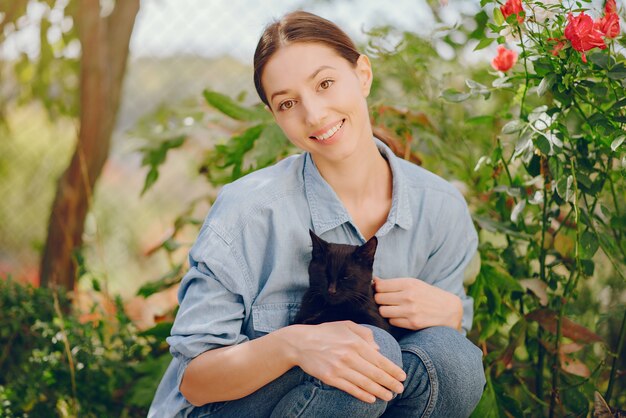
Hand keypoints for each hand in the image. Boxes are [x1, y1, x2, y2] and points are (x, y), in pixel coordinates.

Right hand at [286, 321, 405, 402]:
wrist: (300, 342)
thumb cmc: (326, 332)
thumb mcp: (346, 325)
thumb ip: (365, 334)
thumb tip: (378, 350)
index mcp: (355, 342)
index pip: (379, 359)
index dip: (393, 370)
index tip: (402, 377)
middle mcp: (349, 355)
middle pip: (375, 373)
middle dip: (390, 383)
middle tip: (400, 390)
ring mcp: (339, 367)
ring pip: (364, 383)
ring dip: (379, 391)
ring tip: (389, 396)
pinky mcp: (330, 377)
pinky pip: (350, 388)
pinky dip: (362, 394)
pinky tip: (371, 398)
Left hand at [373, 277, 462, 330]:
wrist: (450, 310)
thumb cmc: (428, 295)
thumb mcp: (414, 284)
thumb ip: (394, 283)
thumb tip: (374, 281)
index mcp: (409, 283)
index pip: (380, 286)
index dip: (377, 289)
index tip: (380, 290)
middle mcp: (409, 296)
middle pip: (379, 298)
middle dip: (380, 300)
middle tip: (386, 301)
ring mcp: (410, 310)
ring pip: (383, 311)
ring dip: (385, 311)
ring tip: (392, 309)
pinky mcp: (413, 323)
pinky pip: (392, 321)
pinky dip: (394, 319)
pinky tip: (401, 316)